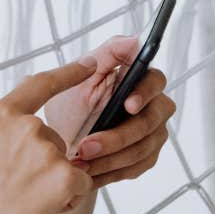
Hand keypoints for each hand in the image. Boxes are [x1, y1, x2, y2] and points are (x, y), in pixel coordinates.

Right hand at [0, 57, 97, 213]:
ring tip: (24, 202)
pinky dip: (67, 200)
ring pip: (68, 164)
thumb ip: (1, 129)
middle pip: (55, 140)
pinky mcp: (65, 175)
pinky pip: (81, 184)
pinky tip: (40, 210)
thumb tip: (19, 113)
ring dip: (56, 184)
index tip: (90, 64)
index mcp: (1, 116)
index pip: (41, 85)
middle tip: (16, 190)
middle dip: (46, 165)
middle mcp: (26, 126)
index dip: (68, 74)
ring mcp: (46, 150)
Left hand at [45, 36, 176, 188]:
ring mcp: (152, 132)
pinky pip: (138, 167)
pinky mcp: (146, 156)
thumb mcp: (80, 78)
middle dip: (119, 136)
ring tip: (81, 162)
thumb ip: (106, 56)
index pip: (154, 80)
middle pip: (152, 119)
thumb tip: (134, 40)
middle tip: (86, 146)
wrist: (60, 147)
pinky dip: (112, 172)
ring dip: (111, 158)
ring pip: (144, 147)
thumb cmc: (70, 107)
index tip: (127, 105)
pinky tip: (91, 174)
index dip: (145, 92)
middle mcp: (151, 104)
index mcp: (136, 80)